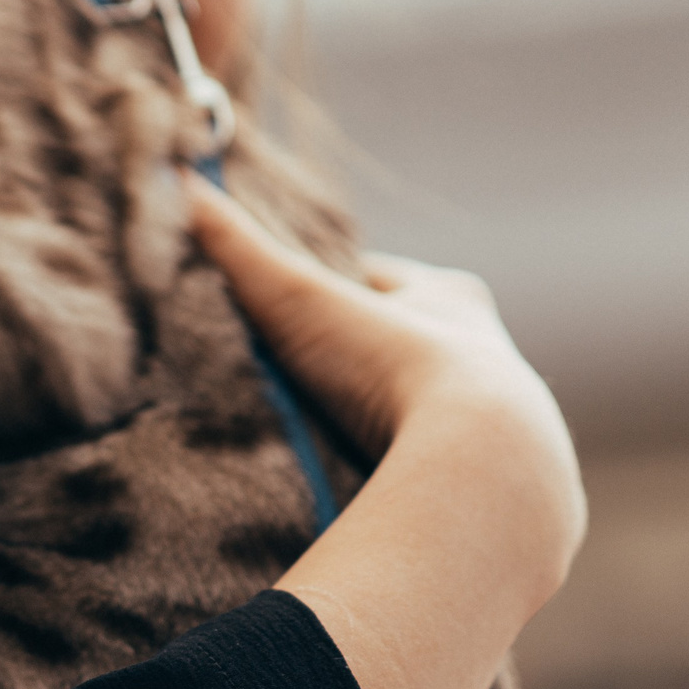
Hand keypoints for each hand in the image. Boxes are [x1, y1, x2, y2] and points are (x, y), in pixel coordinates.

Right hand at [182, 172, 585, 688]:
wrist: (483, 474)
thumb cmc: (394, 369)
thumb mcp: (299, 300)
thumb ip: (237, 248)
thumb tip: (180, 185)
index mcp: (451, 300)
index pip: (386, 283)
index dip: (336, 295)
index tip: (293, 311)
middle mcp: (493, 359)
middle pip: (416, 350)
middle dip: (369, 366)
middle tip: (311, 386)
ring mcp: (508, 432)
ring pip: (440, 420)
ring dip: (395, 431)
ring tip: (336, 454)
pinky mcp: (506, 498)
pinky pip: (449, 484)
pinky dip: (414, 487)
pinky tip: (375, 504)